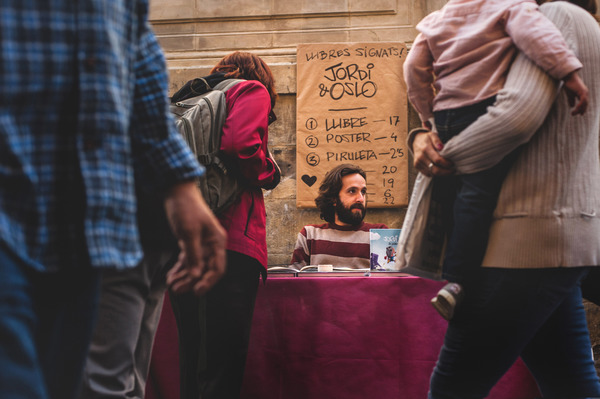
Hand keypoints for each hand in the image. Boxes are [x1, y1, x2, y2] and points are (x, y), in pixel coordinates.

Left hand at [164, 181, 226, 295]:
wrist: (176, 191)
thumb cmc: (186, 209)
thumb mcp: (189, 233)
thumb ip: (193, 256)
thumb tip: (195, 276)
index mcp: (217, 241)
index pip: (217, 268)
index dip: (208, 282)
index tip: (195, 292)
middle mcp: (212, 244)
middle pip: (205, 270)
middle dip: (192, 281)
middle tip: (177, 289)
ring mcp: (202, 244)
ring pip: (195, 267)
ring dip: (184, 277)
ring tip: (172, 285)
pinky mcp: (191, 242)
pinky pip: (187, 260)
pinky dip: (180, 268)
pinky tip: (171, 276)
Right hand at [412, 130, 454, 176]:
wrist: (415, 141)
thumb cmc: (426, 138)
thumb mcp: (432, 135)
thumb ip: (437, 140)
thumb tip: (441, 147)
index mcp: (425, 149)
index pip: (438, 160)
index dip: (446, 163)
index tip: (452, 163)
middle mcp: (421, 157)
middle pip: (435, 170)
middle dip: (445, 172)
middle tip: (452, 170)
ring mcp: (418, 163)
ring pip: (432, 173)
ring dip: (441, 174)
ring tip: (447, 170)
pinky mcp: (416, 166)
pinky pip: (427, 174)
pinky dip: (435, 174)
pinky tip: (440, 170)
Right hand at [563, 71, 587, 115]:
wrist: (568, 77)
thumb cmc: (568, 84)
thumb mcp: (570, 94)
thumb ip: (571, 100)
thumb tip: (572, 106)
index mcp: (583, 93)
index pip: (584, 103)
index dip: (583, 109)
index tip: (580, 114)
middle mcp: (585, 93)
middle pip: (585, 104)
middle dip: (581, 110)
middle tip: (576, 114)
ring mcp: (585, 92)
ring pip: (584, 103)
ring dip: (579, 109)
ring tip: (573, 113)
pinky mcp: (582, 92)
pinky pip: (582, 101)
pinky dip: (579, 105)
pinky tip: (575, 108)